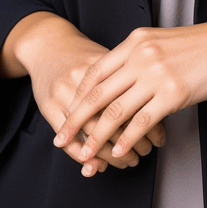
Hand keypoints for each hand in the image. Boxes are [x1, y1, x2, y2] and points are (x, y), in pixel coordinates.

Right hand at [9, 13, 166, 174]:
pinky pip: (69, 139)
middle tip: (145, 153)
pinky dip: (84, 157)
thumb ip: (130, 77)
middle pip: (112, 116)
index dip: (147, 123)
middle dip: (132, 141)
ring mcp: (63, 91)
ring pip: (91, 132)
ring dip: (110, 155)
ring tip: (126, 162)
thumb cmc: (85, 53)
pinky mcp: (48, 105)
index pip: (132, 97)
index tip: (159, 139)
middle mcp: (83, 76)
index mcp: (104, 61)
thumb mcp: (111, 56)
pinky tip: (97, 164)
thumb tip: (156, 107)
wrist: (49, 42)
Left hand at [52, 14, 206, 173]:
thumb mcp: (166, 42)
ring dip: (97, 136)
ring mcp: (157, 73)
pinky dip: (128, 140)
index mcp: (137, 40)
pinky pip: (142, 121)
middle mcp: (142, 54)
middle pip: (97, 92)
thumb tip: (125, 80)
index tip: (68, 113)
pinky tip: (121, 152)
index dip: (78, 95)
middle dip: (76, 119)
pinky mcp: (175, 92)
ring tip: (86, 153)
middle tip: (61, 138)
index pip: (96, 70)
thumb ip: (143, 56)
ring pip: (115, 110)